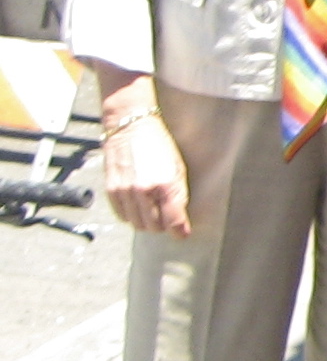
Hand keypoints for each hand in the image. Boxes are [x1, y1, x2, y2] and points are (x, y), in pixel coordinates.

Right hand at [101, 112, 190, 235]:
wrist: (131, 127)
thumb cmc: (159, 144)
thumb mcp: (178, 168)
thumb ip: (179, 195)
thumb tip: (180, 220)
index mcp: (165, 185)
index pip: (173, 221)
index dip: (180, 231)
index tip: (182, 234)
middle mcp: (144, 191)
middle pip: (154, 227)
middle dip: (163, 225)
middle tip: (166, 216)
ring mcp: (125, 191)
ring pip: (137, 224)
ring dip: (146, 221)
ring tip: (152, 208)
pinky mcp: (110, 190)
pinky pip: (121, 215)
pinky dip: (130, 214)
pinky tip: (137, 203)